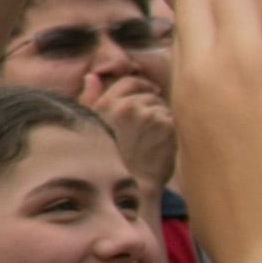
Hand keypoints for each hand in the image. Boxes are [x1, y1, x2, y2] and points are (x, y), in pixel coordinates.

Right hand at [86, 68, 181, 195]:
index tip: (149, 92)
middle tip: (152, 122)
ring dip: (161, 116)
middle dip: (152, 105)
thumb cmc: (110, 160)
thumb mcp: (91, 127)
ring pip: (162, 106)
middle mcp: (127, 106)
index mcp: (107, 105)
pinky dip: (170, 128)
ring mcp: (148, 115)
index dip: (141, 85)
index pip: (130, 81)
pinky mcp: (166, 125)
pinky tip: (161, 142)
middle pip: (149, 94)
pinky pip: (172, 117)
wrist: (131, 186)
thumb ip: (89, 98)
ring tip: (154, 136)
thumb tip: (91, 76)